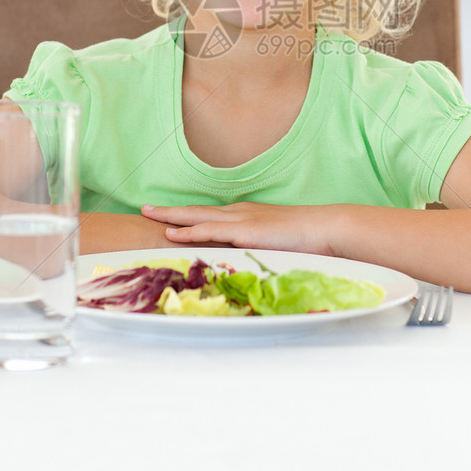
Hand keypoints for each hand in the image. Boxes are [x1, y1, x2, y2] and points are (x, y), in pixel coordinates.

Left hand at [140, 202, 332, 255]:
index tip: (167, 216)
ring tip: (149, 215)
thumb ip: (259, 249)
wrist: (325, 229)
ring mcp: (242, 220)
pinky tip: (173, 233)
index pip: (210, 215)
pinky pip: (211, 231)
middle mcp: (240, 213)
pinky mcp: (246, 231)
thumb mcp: (276, 243)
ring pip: (198, 216)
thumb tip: (247, 262)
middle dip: (170, 210)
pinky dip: (190, 231)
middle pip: (197, 210)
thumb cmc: (306, 239)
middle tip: (145, 209)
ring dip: (172, 217)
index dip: (187, 215)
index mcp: (246, 216)